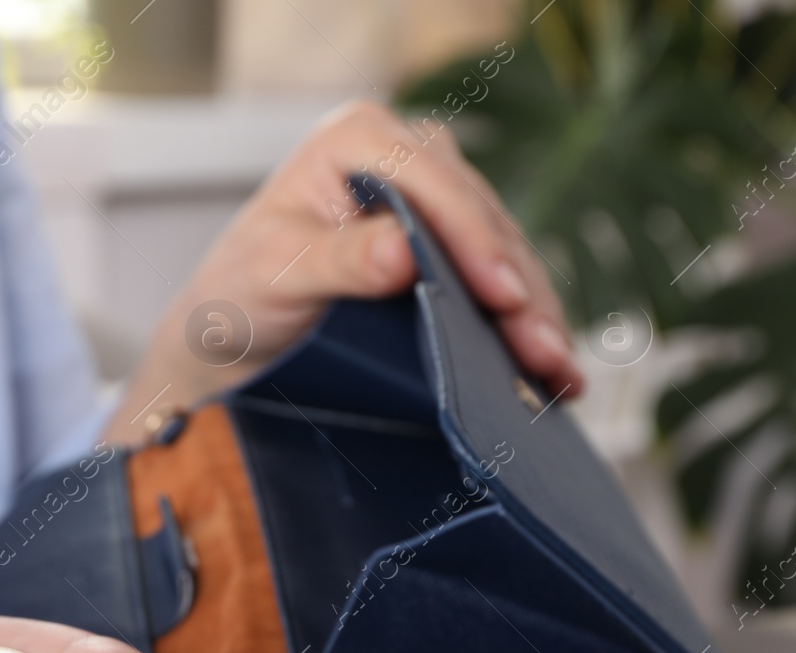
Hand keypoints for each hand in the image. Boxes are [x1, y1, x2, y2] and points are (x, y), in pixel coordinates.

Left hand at [108, 99, 580, 443]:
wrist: (235, 333)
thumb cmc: (241, 294)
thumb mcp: (276, 274)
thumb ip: (338, 261)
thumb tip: (401, 252)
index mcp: (358, 139)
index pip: (433, 185)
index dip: (473, 242)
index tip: (501, 297)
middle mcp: (406, 155)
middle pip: (479, 221)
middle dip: (516, 291)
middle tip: (546, 352)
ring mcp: (434, 198)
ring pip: (502, 253)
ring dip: (535, 314)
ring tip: (560, 371)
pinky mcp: (450, 243)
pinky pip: (498, 279)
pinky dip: (524, 323)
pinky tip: (554, 367)